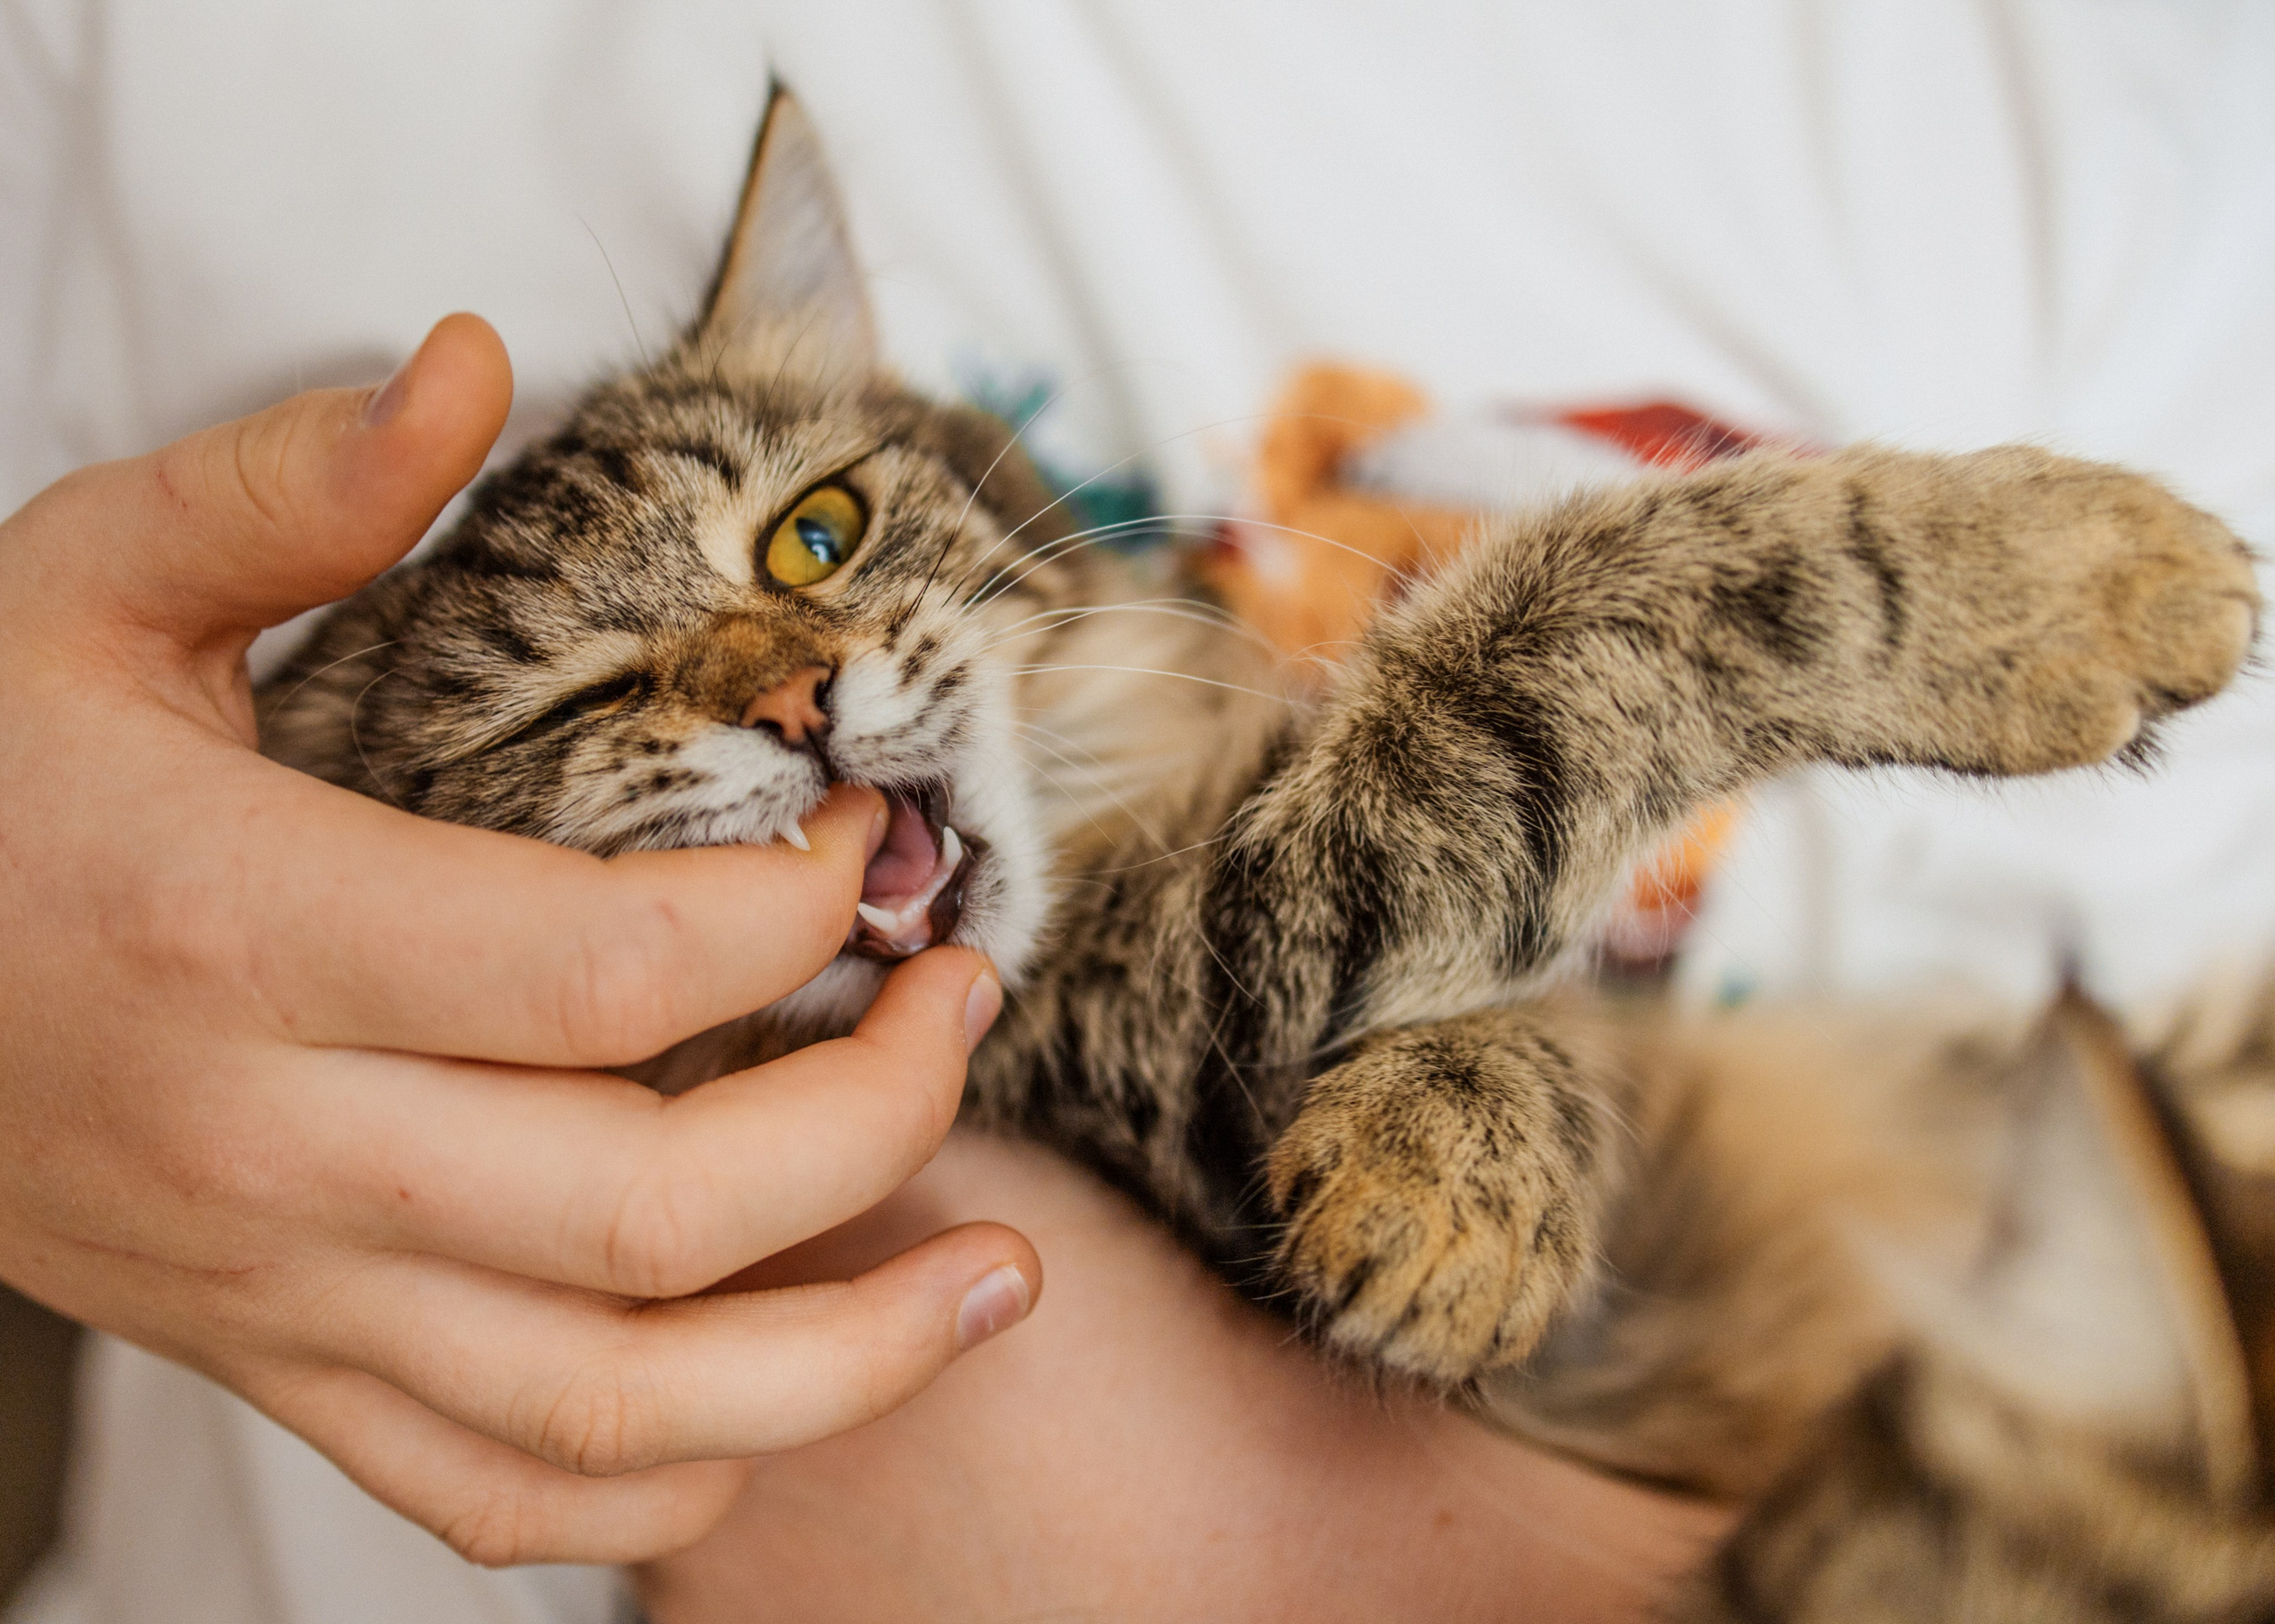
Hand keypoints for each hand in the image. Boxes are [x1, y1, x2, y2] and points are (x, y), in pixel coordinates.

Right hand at [0, 315, 1039, 1564]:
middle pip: (658, 1205)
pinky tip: (785, 1397)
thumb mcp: (82, 589)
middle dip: (880, 1115)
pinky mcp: (279, 1362)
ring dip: (846, 1361)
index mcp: (245, 933)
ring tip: (996, 1279)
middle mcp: (276, 1148)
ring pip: (610, 1404)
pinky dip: (668, 1477)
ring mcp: (280, 1291)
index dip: (796, 911)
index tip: (868, 835)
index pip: (609, 971)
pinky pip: (495, 1490)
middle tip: (960, 998)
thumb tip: (471, 362)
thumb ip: (292, 486)